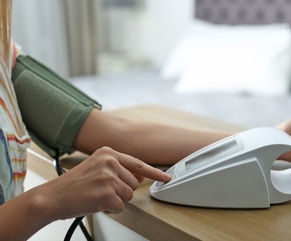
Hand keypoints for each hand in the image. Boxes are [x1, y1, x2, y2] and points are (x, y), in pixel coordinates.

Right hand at [31, 147, 170, 220]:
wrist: (52, 197)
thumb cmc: (74, 184)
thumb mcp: (97, 167)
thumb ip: (119, 168)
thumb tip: (140, 175)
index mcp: (108, 152)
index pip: (138, 163)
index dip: (154, 172)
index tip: (166, 177)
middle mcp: (110, 161)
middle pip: (134, 183)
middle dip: (122, 191)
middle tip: (102, 191)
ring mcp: (109, 177)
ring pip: (128, 196)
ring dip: (115, 200)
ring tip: (97, 196)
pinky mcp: (107, 193)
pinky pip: (120, 207)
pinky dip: (110, 209)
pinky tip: (96, 203)